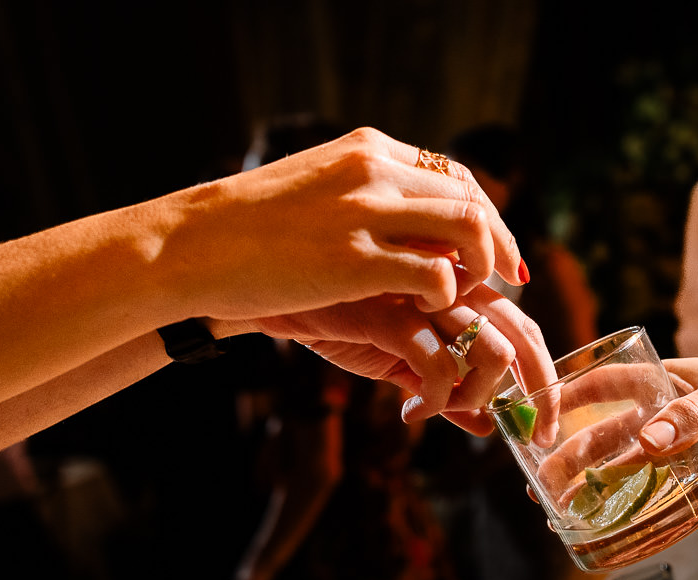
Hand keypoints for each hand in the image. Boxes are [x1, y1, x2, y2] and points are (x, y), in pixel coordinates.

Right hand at [161, 127, 524, 320]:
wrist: (190, 245)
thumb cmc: (250, 228)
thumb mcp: (317, 190)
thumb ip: (367, 196)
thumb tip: (412, 226)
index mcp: (369, 150)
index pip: (455, 175)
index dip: (488, 213)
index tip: (497, 250)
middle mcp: (375, 171)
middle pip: (472, 199)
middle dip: (501, 244)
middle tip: (507, 280)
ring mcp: (366, 213)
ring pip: (468, 228)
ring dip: (482, 266)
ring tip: (471, 296)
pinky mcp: (355, 260)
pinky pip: (436, 274)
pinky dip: (448, 295)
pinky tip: (430, 311)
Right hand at [227, 283, 557, 433]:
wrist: (263, 290)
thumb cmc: (330, 315)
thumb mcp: (396, 356)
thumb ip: (441, 385)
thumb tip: (484, 426)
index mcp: (456, 283)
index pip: (522, 323)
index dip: (543, 373)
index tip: (542, 422)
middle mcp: (448, 281)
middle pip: (522, 331)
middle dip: (540, 392)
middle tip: (536, 435)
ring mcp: (420, 292)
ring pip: (491, 348)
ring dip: (478, 397)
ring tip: (442, 413)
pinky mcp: (387, 309)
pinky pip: (438, 363)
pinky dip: (436, 399)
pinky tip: (409, 412)